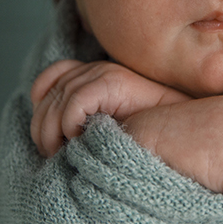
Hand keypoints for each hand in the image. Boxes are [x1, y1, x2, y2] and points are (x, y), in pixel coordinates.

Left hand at [30, 60, 189, 156]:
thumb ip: (85, 121)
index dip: (40, 102)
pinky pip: (75, 103)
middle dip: (42, 126)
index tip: (43, 134)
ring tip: (61, 154)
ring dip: (53, 132)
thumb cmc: (148, 135)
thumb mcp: (109, 126)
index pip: (52, 76)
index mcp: (95, 73)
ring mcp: (105, 73)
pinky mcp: (113, 82)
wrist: (183, 131)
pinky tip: (80, 142)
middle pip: (49, 92)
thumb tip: (51, 139)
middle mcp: (97, 68)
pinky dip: (69, 126)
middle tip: (50, 154)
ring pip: (58, 100)